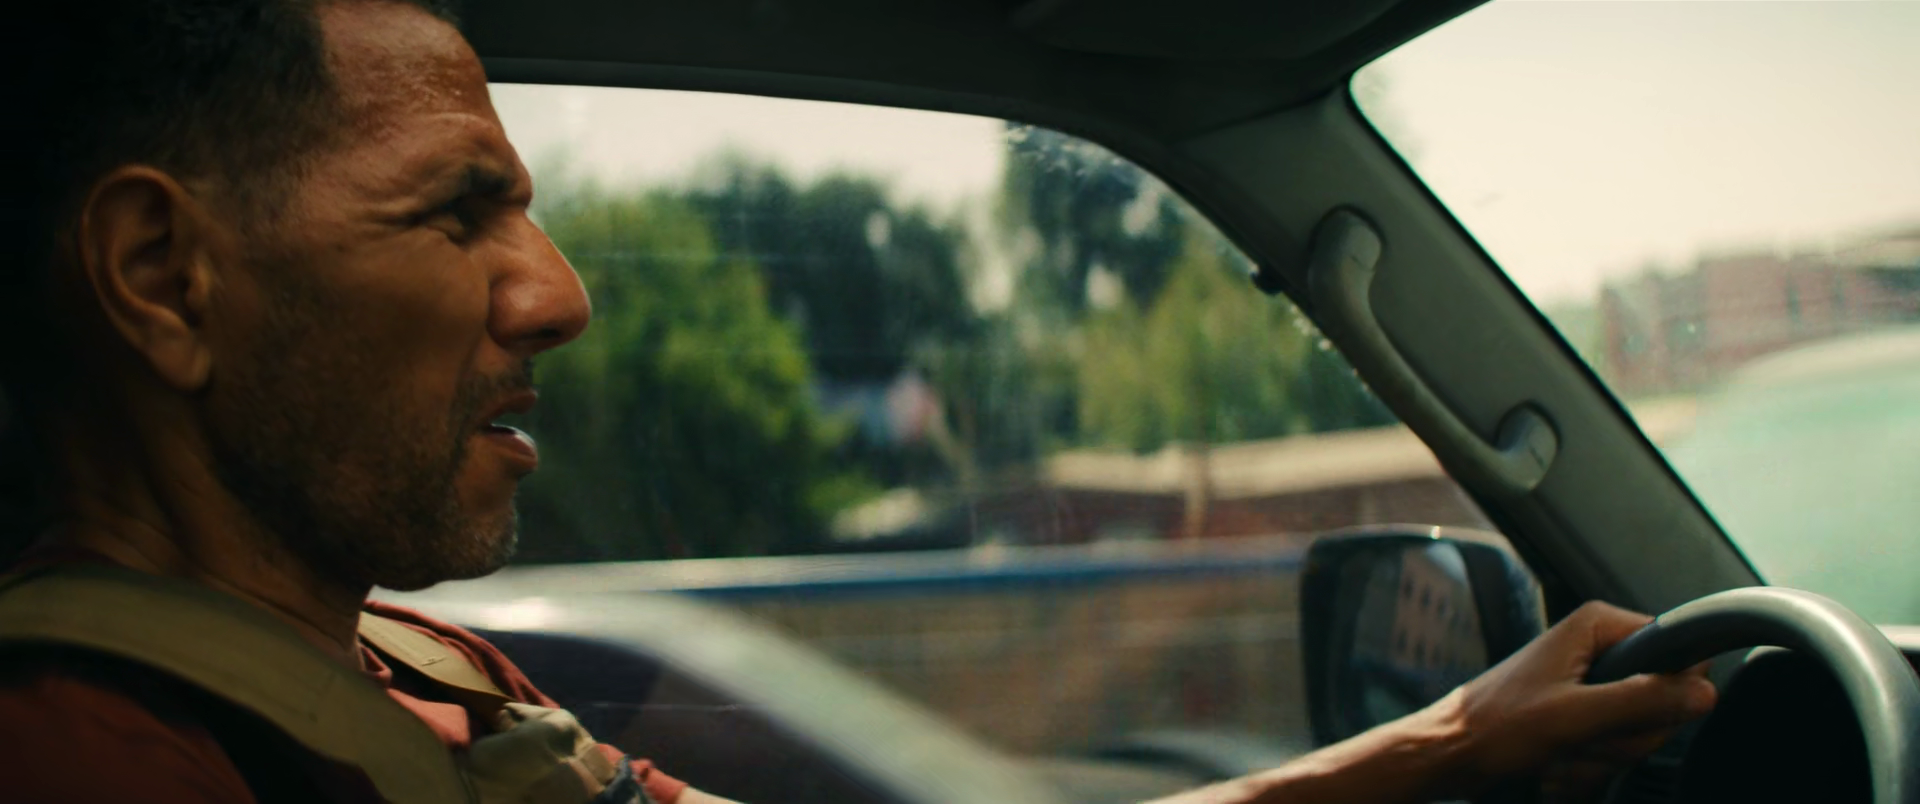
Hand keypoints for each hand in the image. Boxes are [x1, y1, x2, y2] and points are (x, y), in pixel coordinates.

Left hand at [1425, 601, 1717, 799]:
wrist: (1452, 753)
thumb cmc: (1495, 726)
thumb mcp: (1574, 716)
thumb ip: (1641, 702)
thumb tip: (1703, 692)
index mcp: (1597, 626)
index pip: (1678, 653)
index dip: (1667, 694)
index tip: (1632, 715)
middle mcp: (1598, 648)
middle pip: (1661, 700)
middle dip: (1626, 735)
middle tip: (1583, 738)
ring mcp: (1592, 684)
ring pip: (1639, 730)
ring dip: (1605, 754)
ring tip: (1563, 750)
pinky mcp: (1583, 714)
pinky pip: (1614, 746)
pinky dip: (1590, 764)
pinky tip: (1559, 762)